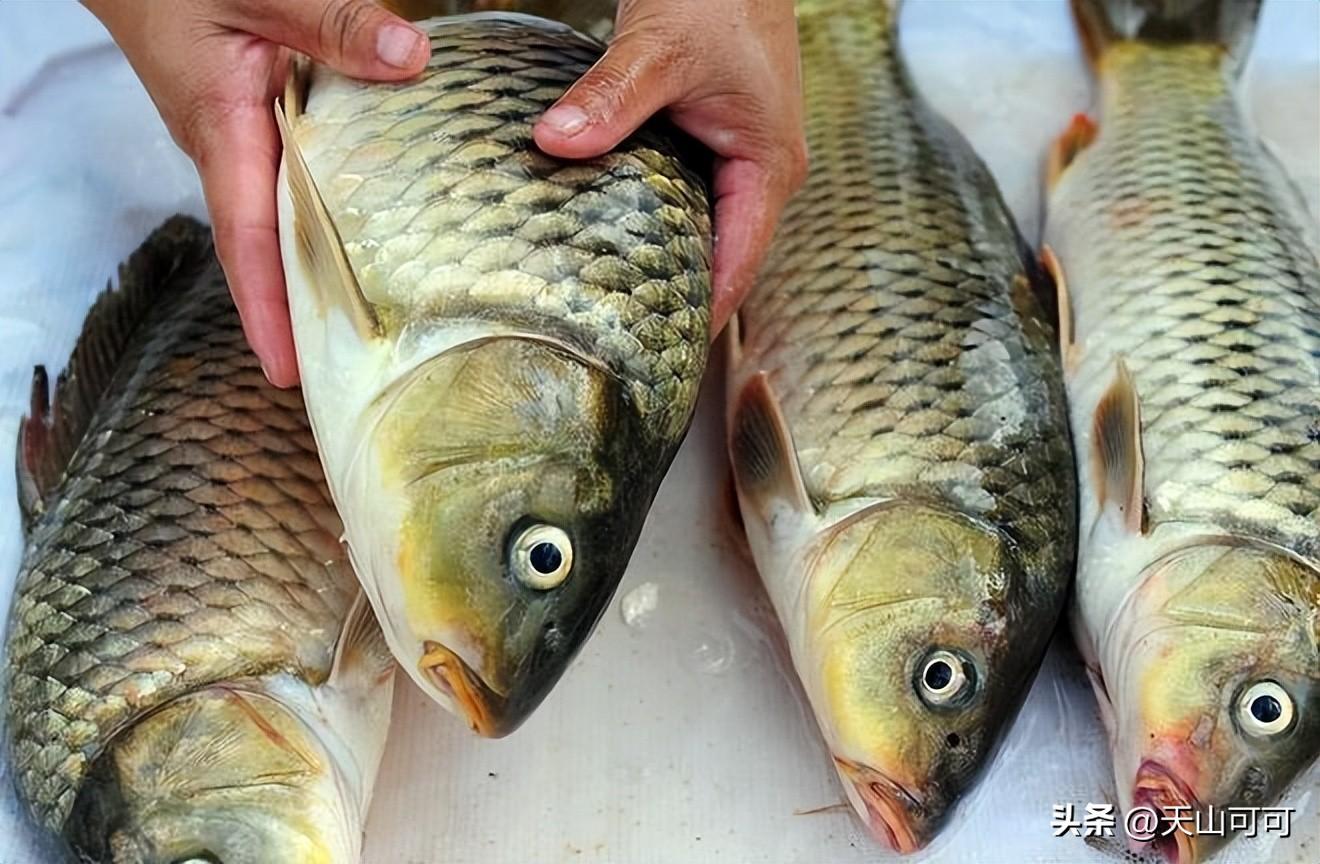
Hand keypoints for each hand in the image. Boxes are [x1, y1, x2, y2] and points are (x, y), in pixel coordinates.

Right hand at [83, 0, 430, 385]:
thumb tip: (410, 60)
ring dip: (313, 275)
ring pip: (281, 223)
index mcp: (221, 129)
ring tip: (361, 333)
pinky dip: (323, 223)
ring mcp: (237, 145)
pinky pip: (292, 187)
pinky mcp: (253, 129)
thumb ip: (333, 22)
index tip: (286, 369)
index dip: (266, 306)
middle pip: (266, 251)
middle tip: (343, 376)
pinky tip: (365, 242)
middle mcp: (226, 151)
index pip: (246, 236)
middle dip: (297, 316)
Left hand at [533, 0, 806, 336]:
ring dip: (665, 265)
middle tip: (621, 345)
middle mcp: (761, 173)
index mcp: (767, 168)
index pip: (737, 267)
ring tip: (612, 310)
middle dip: (677, 300)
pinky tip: (611, 241)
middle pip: (722, 260)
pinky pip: (687, 201)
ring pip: (703, 232)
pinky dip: (655, 224)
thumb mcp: (659, 47)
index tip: (659, 358)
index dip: (700, 315)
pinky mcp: (714, 142)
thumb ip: (611, 98)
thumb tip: (555, 142)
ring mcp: (740, 160)